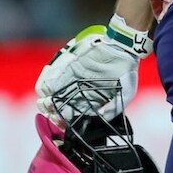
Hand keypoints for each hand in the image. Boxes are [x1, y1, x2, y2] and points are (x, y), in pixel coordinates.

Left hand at [34, 17, 152, 124]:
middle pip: (59, 106)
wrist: (123, 48)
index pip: (73, 115)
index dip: (64, 120)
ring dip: (47, 98)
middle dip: (52, 111)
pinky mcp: (70, 67)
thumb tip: (99, 116)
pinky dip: (50, 82)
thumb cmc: (126, 71)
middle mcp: (80, 92)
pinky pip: (55, 77)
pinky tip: (48, 88)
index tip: (59, 123)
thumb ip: (114, 107)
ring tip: (46, 102)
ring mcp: (74, 79)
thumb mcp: (126, 92)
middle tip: (50, 113)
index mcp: (91, 101)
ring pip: (53, 93)